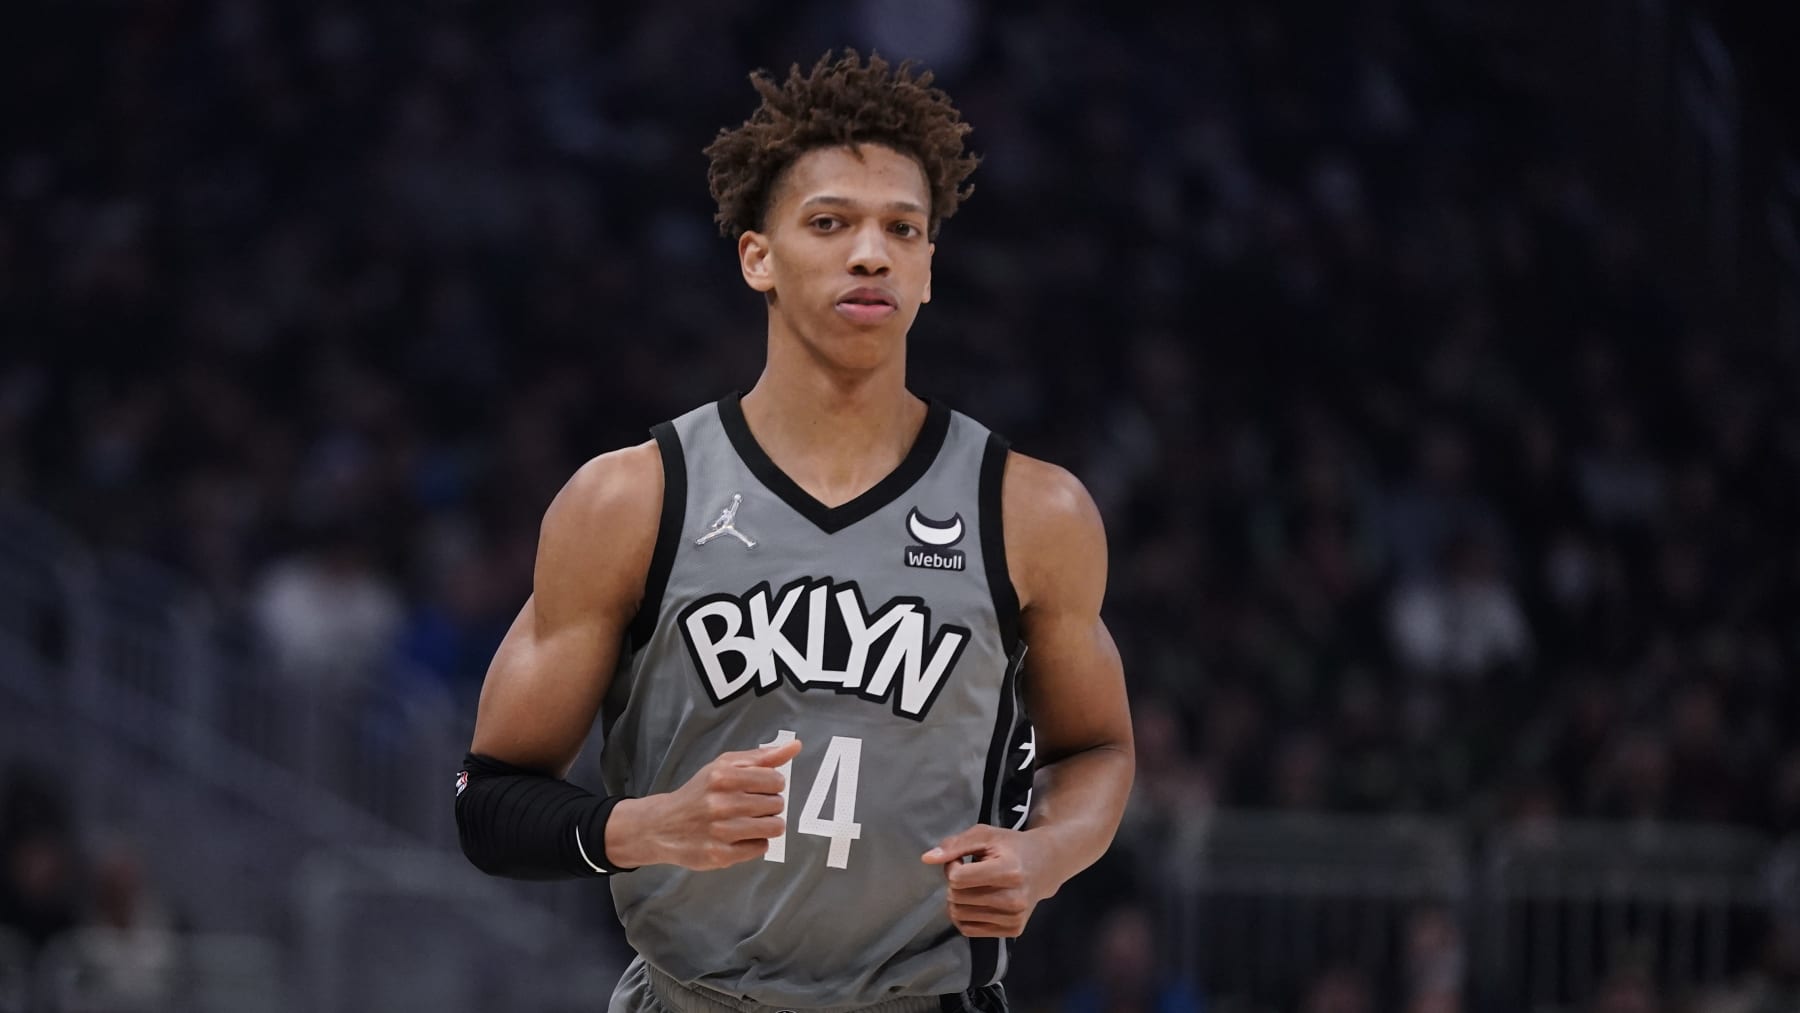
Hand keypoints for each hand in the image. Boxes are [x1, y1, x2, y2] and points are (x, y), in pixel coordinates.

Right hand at [610, 739, 800, 869]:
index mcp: (723, 776)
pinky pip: (760, 848)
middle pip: (777, 804)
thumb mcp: (724, 766)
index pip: (776, 780)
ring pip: (774, 827)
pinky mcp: (720, 855)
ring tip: (749, 822)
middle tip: (751, 806)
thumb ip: (762, 757)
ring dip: (766, 825)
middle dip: (769, 805)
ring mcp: (721, 831)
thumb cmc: (700, 793)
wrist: (663, 825)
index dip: (773, 785)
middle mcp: (721, 803)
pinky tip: (739, 837)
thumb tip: (795, 746)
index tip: (761, 788)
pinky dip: (754, 842)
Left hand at [921, 825, 1050, 937]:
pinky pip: (969, 930)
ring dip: (958, 899)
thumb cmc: (1011, 847)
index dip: (952, 866)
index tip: (962, 859)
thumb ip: (955, 845)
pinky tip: (975, 901)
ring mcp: (1014, 917)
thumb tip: (926, 859)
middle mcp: (1014, 898)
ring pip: (959, 915)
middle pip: (957, 897)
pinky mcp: (1013, 930)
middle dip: (954, 883)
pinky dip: (964, 915)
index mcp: (1008, 871)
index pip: (958, 878)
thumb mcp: (984, 835)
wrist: (1046, 865)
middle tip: (968, 872)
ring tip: (974, 885)